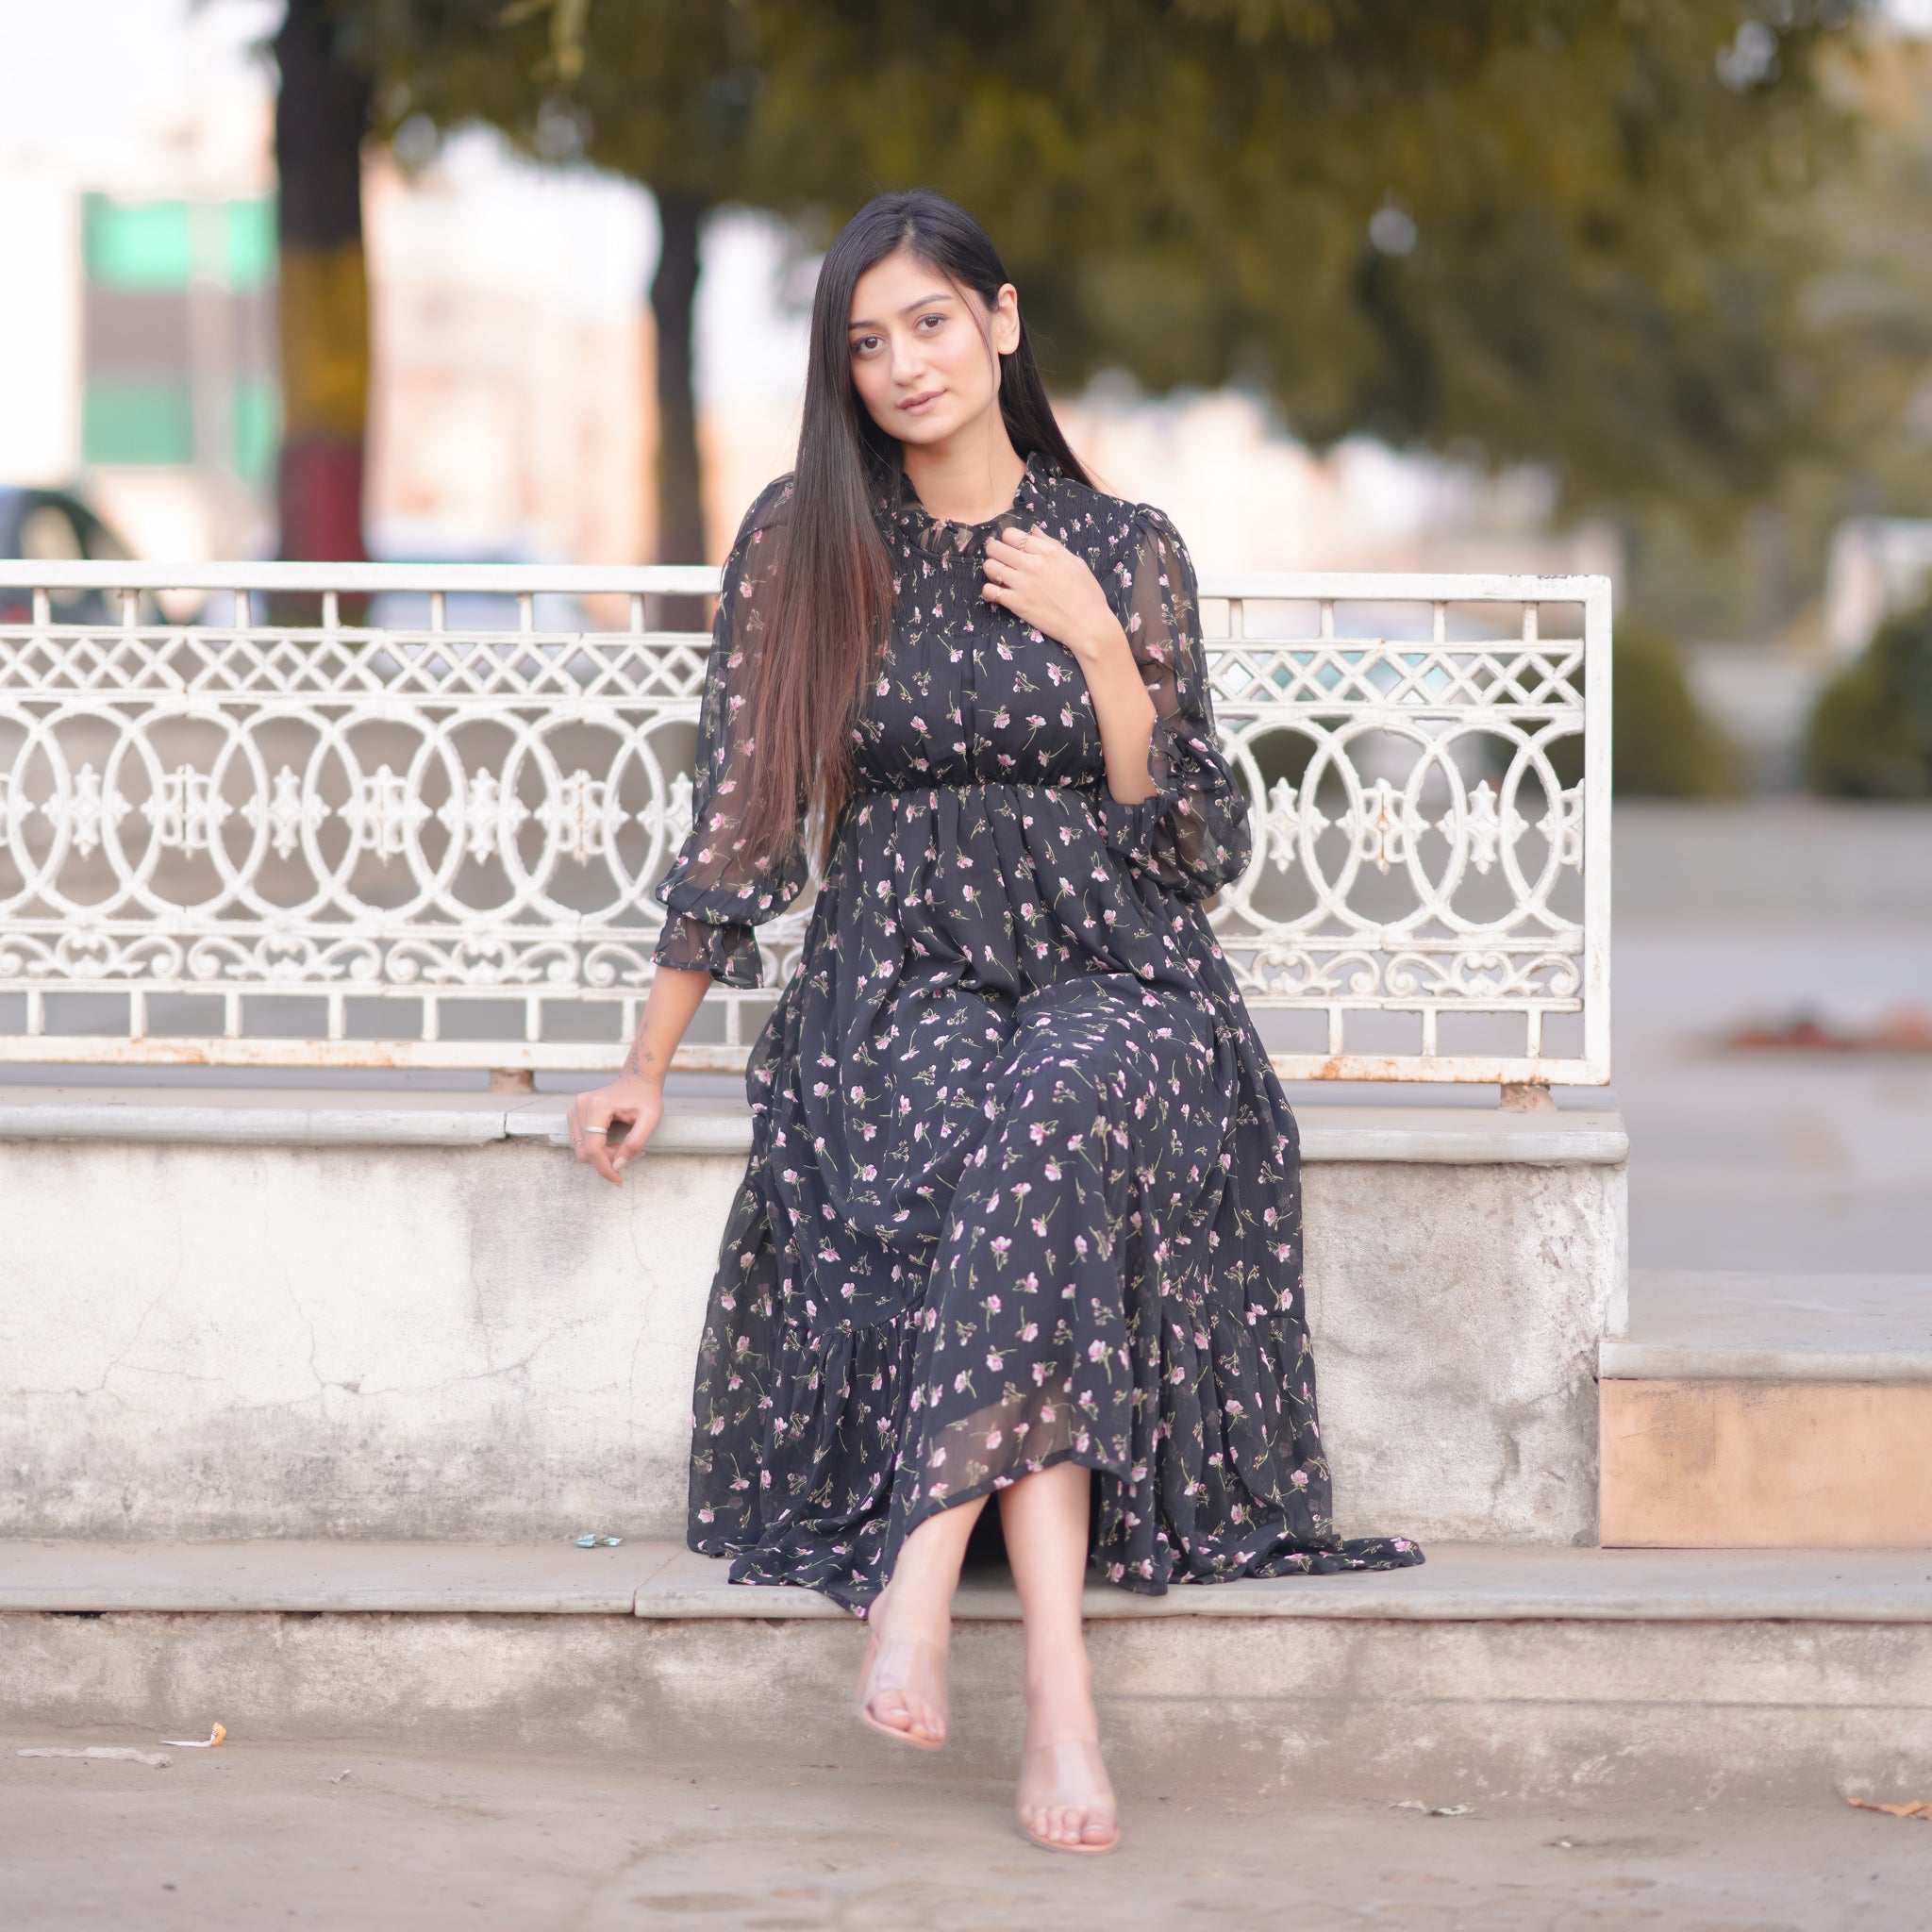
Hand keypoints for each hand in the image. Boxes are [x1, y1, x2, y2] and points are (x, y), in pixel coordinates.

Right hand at [565, 1075, 662, 1187]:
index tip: (619, 1180)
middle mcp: (580, 1106)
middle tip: (625, 1151)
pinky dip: (595, 1147)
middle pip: (585, 1151)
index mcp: (597, 1106)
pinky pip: (580, 1142)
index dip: (604, 1168)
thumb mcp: (650, 1119)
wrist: (637, 1080)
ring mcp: (575, 1109)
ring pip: (581, 1149)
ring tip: (619, 1143)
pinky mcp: (574, 1114)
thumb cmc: (646, 1098)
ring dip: (600, 1154)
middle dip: (605, 1159)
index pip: (593, 1148)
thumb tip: (617, 1165)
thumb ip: (635, 1143)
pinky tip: (610, 1139)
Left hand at [981, 525, 1126, 664]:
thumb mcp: (1075, 562)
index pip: (1012, 534)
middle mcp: (1032, 564)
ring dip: (991, 569)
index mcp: (1047, 552)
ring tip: (999, 576)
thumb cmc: (1087, 594)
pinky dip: (989, 591)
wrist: (1088, 625)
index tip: (1011, 547)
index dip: (1008, 540)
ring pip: (990, 567)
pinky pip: (989, 591)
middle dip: (995, 551)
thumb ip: (1052, 545)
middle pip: (996, 547)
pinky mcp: (1017, 604)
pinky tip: (997, 592)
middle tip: (1000, 559)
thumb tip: (1034, 531)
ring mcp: (1023, 584)